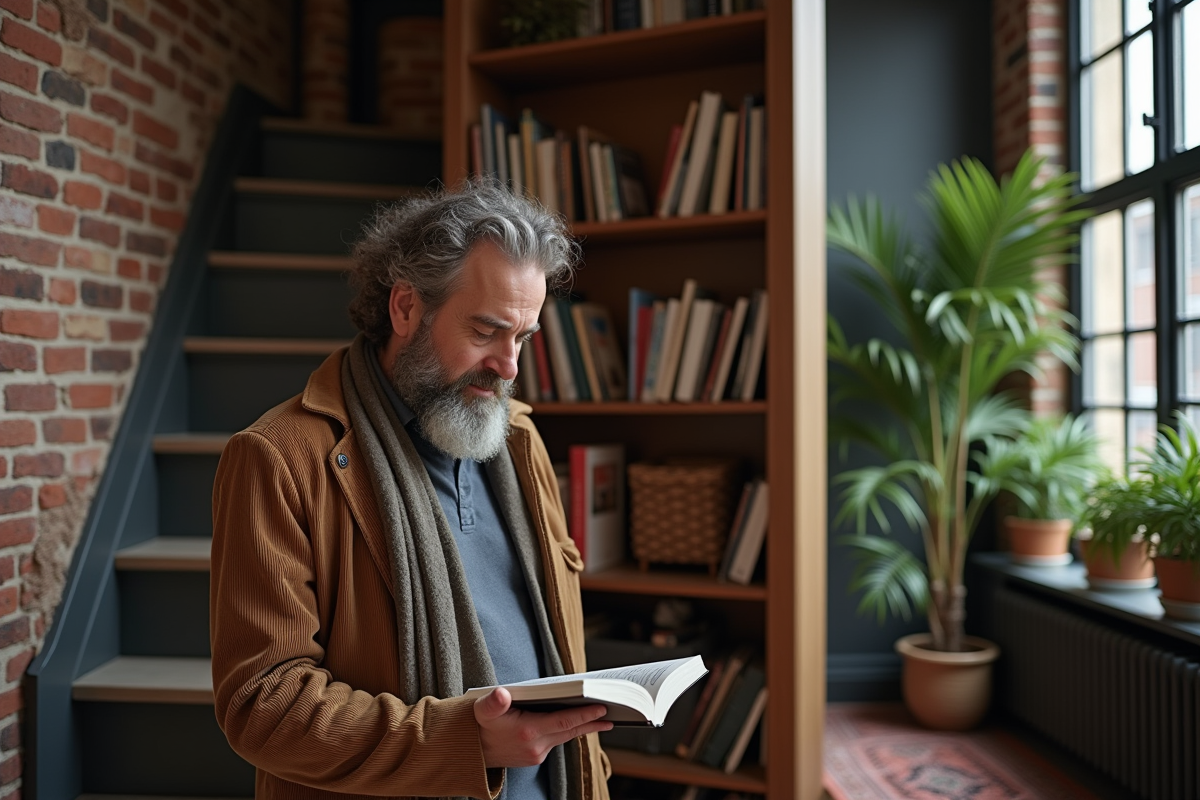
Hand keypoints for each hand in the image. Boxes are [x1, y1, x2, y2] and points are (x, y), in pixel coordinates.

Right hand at [473, 687, 612, 767]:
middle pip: (570, 731)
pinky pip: (556, 741)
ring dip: (582, 728)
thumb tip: (502, 694)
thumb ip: (493, 701)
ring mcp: (535, 754)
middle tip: (612, 714)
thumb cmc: (478, 724)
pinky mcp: (533, 756)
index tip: (602, 709)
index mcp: (528, 732)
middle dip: (591, 723)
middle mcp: (535, 746)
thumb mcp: (482, 709)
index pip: (564, 722)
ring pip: (565, 737)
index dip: (584, 715)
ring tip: (601, 719)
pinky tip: (576, 724)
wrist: (468, 751)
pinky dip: (568, 732)